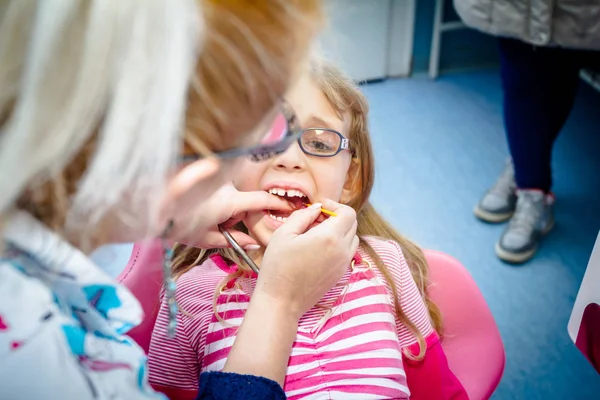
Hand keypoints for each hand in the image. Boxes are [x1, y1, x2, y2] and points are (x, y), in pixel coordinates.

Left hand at [166, 182, 291, 248]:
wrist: (150, 208)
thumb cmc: (178, 225)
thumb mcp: (208, 239)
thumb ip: (235, 240)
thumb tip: (254, 243)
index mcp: (230, 201)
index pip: (262, 199)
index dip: (277, 204)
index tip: (288, 207)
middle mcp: (225, 186)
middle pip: (243, 201)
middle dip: (235, 215)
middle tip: (218, 226)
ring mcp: (214, 179)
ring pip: (230, 195)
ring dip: (224, 207)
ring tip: (205, 217)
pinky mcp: (202, 174)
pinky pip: (218, 189)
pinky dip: (214, 199)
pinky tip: (199, 206)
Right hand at [254, 199, 358, 319]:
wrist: (282, 301)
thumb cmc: (278, 267)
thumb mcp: (284, 234)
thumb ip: (303, 216)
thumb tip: (317, 208)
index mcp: (329, 237)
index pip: (348, 212)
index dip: (334, 206)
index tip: (319, 208)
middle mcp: (342, 250)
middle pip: (352, 224)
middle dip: (337, 217)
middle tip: (316, 219)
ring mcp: (343, 263)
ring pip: (352, 238)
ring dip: (339, 230)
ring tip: (316, 234)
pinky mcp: (340, 274)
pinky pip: (347, 252)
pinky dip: (338, 244)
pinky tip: (318, 248)